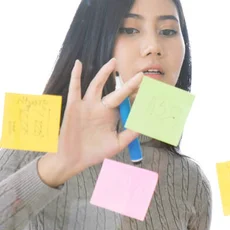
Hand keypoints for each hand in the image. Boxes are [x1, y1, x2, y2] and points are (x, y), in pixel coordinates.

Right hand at [38, 59, 142, 186]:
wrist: (73, 160)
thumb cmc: (94, 152)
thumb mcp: (117, 143)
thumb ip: (130, 134)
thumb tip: (145, 124)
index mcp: (111, 115)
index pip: (126, 103)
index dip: (137, 98)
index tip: (150, 93)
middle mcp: (100, 108)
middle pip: (116, 92)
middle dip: (129, 85)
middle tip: (142, 76)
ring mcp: (87, 106)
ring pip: (97, 85)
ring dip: (105, 73)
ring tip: (114, 62)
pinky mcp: (73, 107)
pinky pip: (74, 88)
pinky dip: (75, 75)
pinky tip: (79, 64)